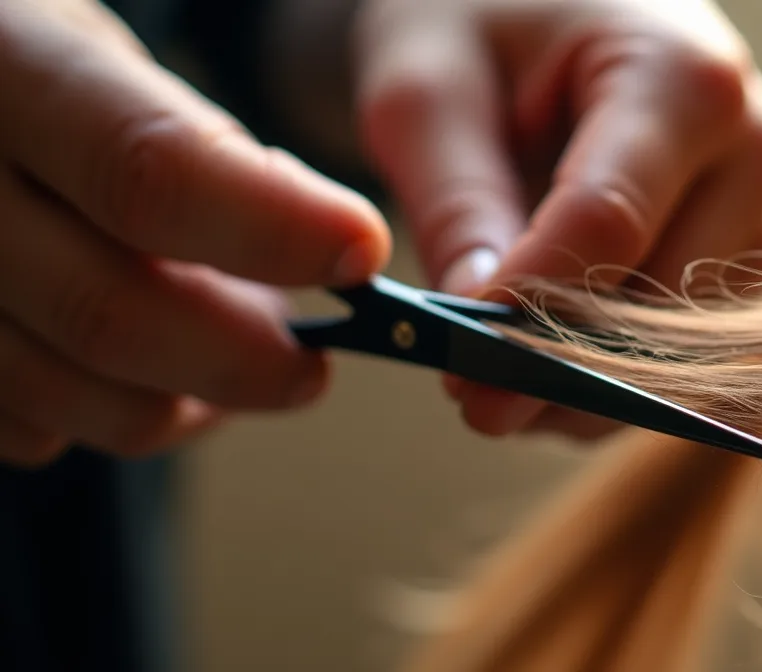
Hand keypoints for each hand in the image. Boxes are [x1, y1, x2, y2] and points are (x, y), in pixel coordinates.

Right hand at [0, 0, 390, 465]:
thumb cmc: (38, 78)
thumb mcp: (111, 63)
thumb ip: (207, 150)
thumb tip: (328, 251)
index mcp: (6, 66)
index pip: (150, 173)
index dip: (274, 229)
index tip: (361, 254)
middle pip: (109, 314)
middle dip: (244, 359)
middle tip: (311, 365)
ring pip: (69, 398)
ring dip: (184, 401)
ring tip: (227, 356)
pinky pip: (30, 428)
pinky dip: (113, 411)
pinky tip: (143, 368)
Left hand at [354, 0, 761, 438]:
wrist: (544, 9)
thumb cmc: (484, 25)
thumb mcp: (433, 91)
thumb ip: (455, 203)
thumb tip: (478, 323)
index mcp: (686, 75)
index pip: (610, 222)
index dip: (528, 306)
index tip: (457, 366)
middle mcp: (754, 144)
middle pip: (664, 294)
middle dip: (562, 359)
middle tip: (468, 391)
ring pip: (690, 341)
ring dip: (593, 379)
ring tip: (501, 373)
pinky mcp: (751, 254)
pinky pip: (698, 349)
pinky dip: (622, 375)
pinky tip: (550, 362)